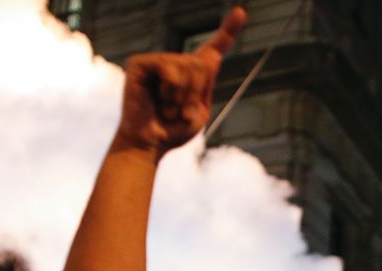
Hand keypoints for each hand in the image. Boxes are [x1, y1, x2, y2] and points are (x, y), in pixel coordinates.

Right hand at [113, 7, 245, 158]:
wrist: (149, 145)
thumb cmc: (173, 131)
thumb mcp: (198, 110)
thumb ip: (205, 84)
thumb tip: (211, 57)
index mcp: (192, 74)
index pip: (213, 49)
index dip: (228, 30)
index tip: (241, 12)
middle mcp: (174, 63)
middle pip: (200, 64)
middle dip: (195, 93)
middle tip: (179, 112)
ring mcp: (156, 61)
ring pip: (186, 67)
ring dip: (182, 96)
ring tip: (168, 109)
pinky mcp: (140, 63)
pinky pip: (169, 69)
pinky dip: (170, 89)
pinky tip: (159, 100)